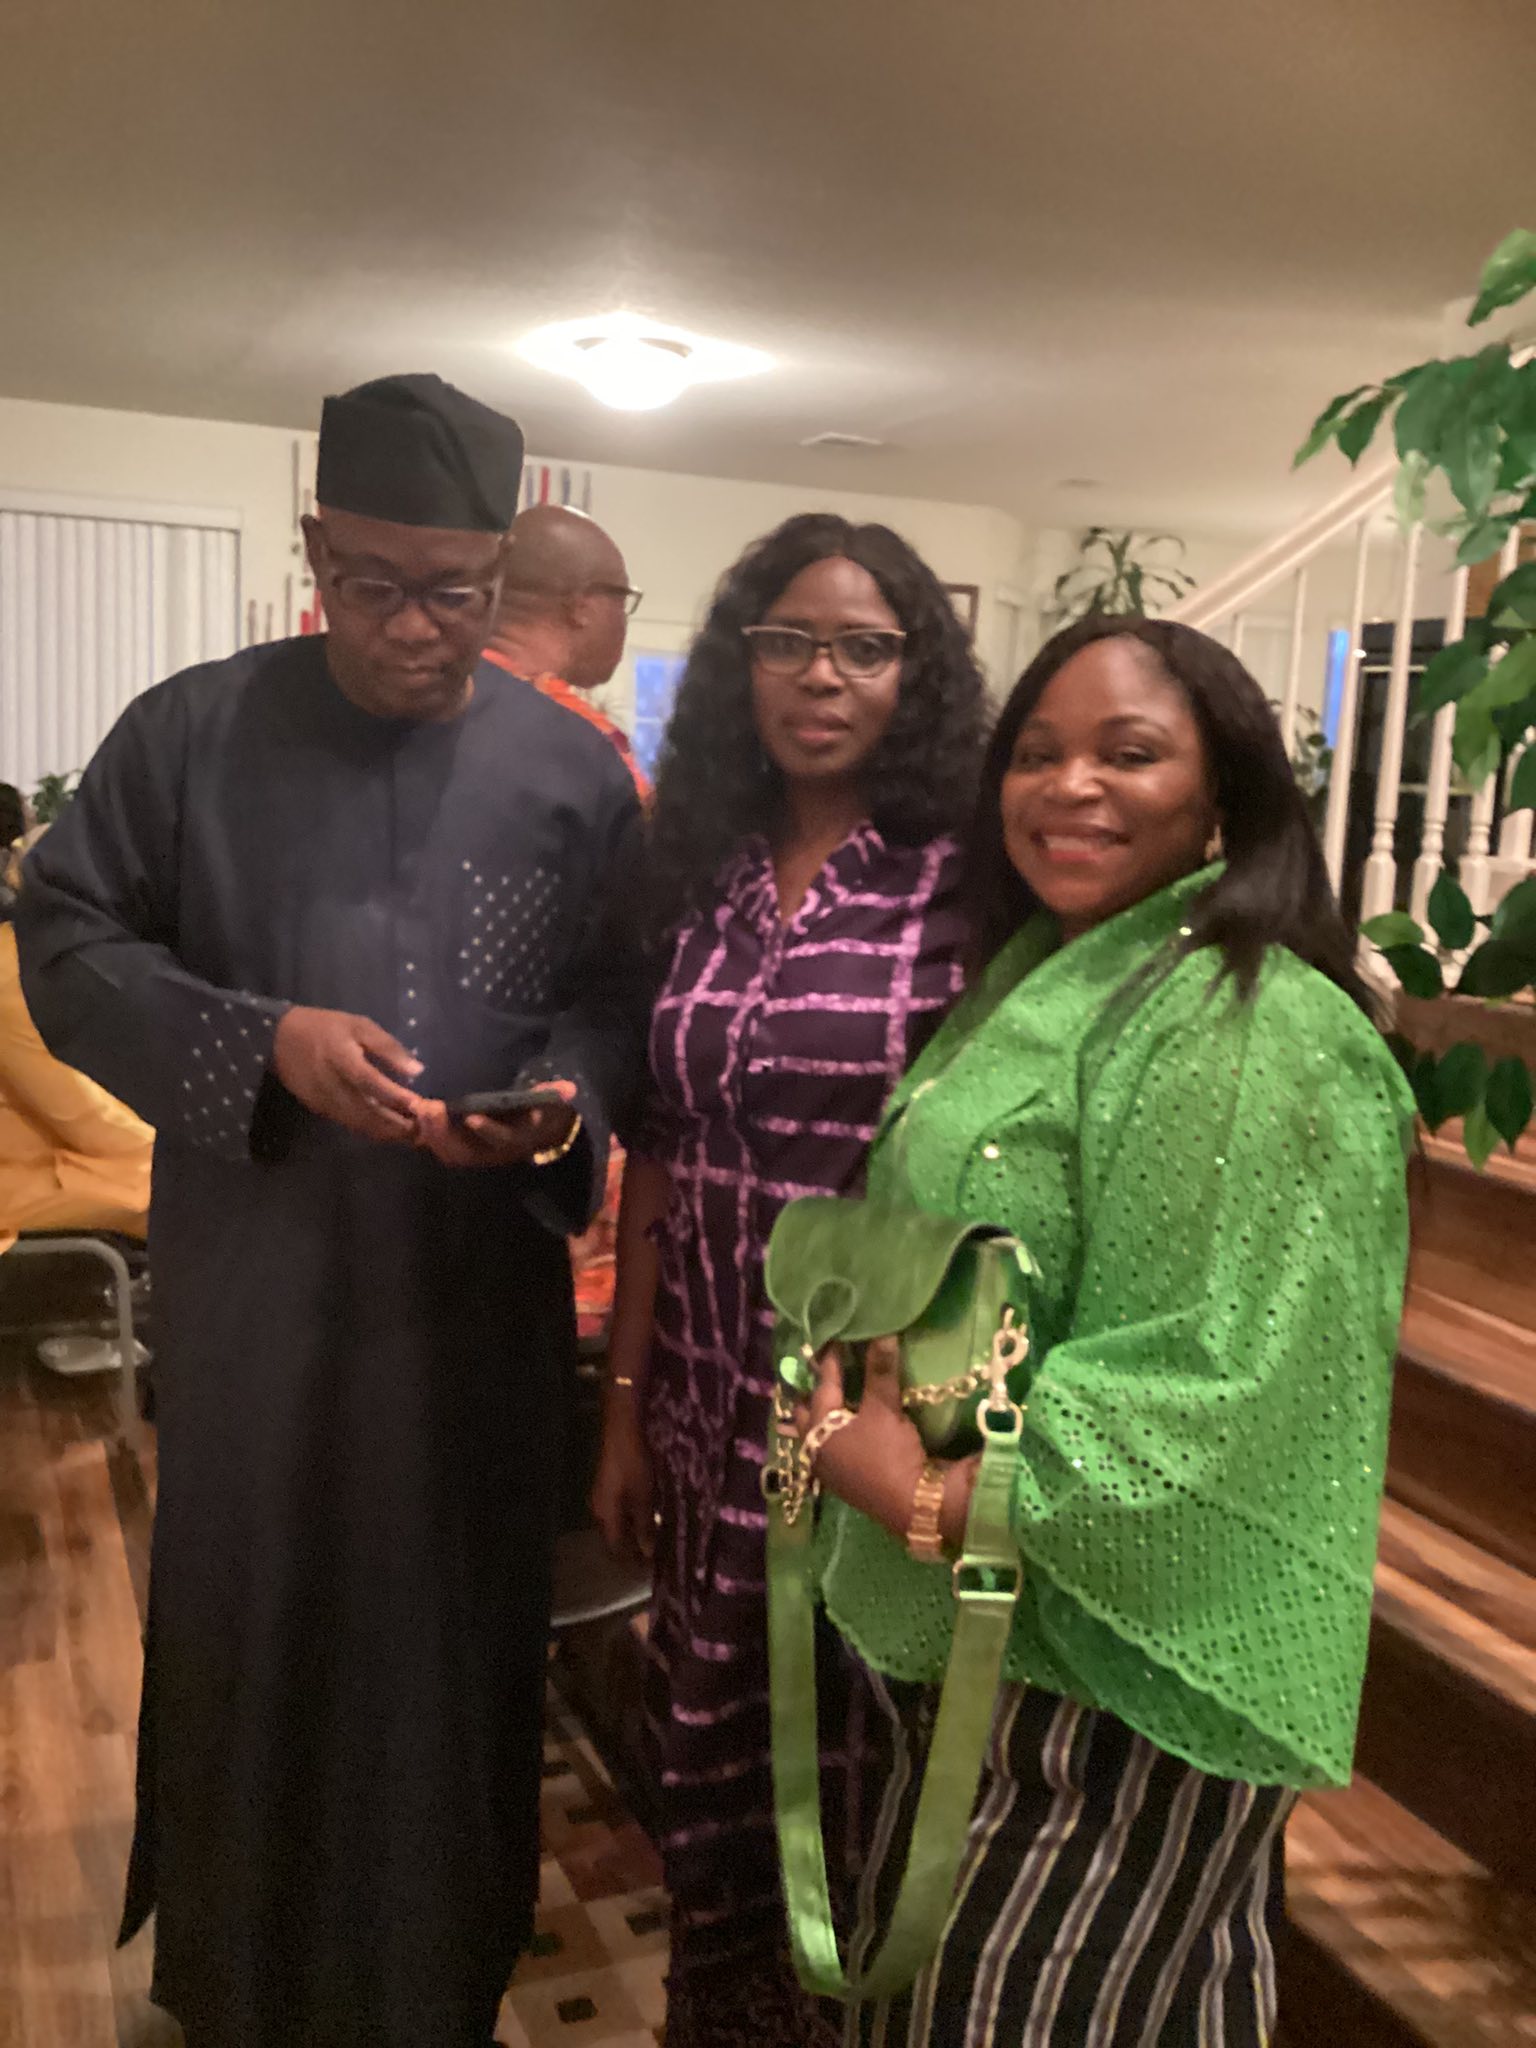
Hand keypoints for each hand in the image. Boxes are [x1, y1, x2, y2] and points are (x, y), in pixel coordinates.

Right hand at [271, 1005, 423, 1142]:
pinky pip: (348, 1123)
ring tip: (410, 1135)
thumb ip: (388, 1047)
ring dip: (384, 1132)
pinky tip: (387, 1129)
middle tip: (421, 1130)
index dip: (393, 1095)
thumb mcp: (359, 1026)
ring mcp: (323, 1100)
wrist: (279, 1039)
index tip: (418, 1105)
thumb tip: (417, 1070)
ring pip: (357, 1123)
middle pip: (365, 1111)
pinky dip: (369, 1129)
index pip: (369, 1081)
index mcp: (341, 1057)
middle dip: (394, 1125)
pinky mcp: (318, 1109)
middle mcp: (330, 1083)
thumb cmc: (326, 1028)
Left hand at [413, 1081, 578, 1168]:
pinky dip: (431, 1139)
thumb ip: (555, 1095)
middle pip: (470, 1151)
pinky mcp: (468, 1152)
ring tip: (420, 1111)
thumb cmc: (542, 1110)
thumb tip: (569, 1089)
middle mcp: (499, 1153)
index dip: (488, 1130)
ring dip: (435, 1136)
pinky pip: (447, 1152)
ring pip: (455, 1154)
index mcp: (520, 1140)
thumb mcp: (552, 1102)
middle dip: (447, 1132)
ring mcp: (482, 1155)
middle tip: (430, 1108)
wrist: (540, 1133)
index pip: (504, 1139)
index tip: (471, 1116)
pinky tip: (418, 1120)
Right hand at [591, 1391, 655, 1562]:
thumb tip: (647, 1553)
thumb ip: (645, 1525)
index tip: (651, 1571)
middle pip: (616, 1537)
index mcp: (605, 1515)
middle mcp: (600, 1508)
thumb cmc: (633, 1462)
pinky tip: (651, 1515)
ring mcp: (604, 1494)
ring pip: (620, 1522)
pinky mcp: (612, 1482)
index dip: (632, 1562)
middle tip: (657, 1557)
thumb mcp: (643, 1496)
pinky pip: (623, 1509)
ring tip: (658, 1539)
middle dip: (634, 1549)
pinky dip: (636, 1516)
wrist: (623, 1427)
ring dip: (636, 1532)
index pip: (616, 1549)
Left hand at [794, 1336, 929, 1539]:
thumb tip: (882, 1332)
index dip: (830, 1361)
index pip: (823, 1386)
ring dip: (821, 1414)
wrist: (911, 1506)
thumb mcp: (884, 1409)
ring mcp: (829, 1468)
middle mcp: (816, 1449)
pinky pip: (830, 1448)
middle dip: (813, 1391)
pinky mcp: (845, 1481)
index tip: (835, 1338)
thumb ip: (880, 1371)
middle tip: (820, 1369)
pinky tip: (844, 1428)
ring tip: (830, 1396)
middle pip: (807, 1413)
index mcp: (819, 1429)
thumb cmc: (889, 1454)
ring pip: (817, 1433)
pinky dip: (834, 1432)